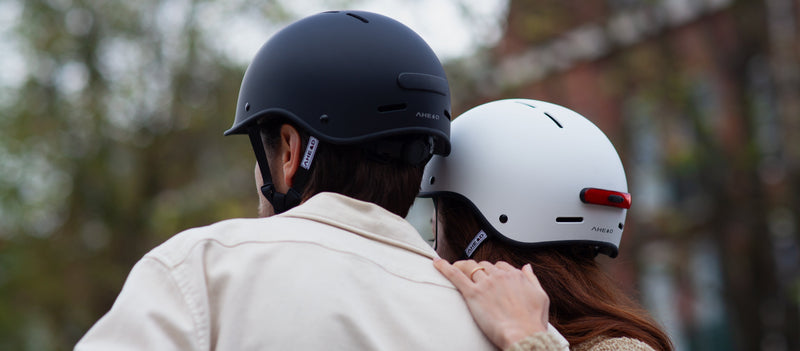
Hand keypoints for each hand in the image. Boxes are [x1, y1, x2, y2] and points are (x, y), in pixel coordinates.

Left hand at [434, 259, 548, 349]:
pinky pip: (456, 275)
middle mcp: (500, 276)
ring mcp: (485, 283)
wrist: (523, 335)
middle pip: (484, 266)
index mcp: (515, 275)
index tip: (490, 278)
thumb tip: (526, 267)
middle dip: (479, 270)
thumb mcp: (541, 296)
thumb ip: (532, 278)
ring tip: (457, 268)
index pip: (500, 266)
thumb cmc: (533, 321)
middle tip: (473, 278)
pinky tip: (437, 263)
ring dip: (463, 267)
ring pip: (471, 267)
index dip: (494, 271)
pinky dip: (444, 267)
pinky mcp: (473, 294)